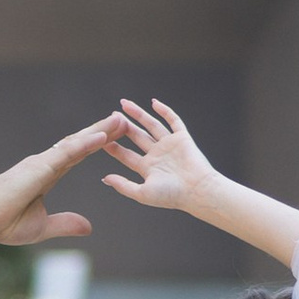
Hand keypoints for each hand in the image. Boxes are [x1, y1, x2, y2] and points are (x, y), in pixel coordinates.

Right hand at [0, 119, 117, 247]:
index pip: (75, 156)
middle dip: (101, 132)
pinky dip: (85, 144)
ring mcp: (41, 163)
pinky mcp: (38, 167)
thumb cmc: (5, 223)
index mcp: (45, 175)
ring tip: (119, 121)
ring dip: (99, 131)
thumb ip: (66, 224)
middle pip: (79, 144)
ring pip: (75, 143)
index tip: (113, 137)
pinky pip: (66, 153)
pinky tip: (102, 137)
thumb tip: (89, 227)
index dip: (94, 146)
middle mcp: (44, 164)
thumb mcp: (43, 227)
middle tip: (122, 121)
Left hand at [102, 96, 220, 216]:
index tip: (101, 138)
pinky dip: (164, 111)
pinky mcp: (182, 138)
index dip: (114, 147)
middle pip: (137, 137)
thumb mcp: (142, 193)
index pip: (127, 155)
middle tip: (112, 116)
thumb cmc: (172, 195)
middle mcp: (158, 155)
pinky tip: (154, 103)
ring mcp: (170, 145)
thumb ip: (123, 186)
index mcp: (148, 168)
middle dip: (124, 126)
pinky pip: (173, 121)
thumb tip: (105, 179)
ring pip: (151, 126)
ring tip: (124, 104)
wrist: (197, 190)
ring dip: (139, 115)